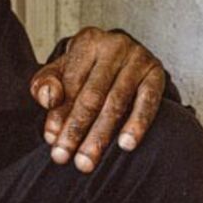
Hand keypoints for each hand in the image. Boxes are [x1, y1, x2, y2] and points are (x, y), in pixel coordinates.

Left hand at [30, 27, 165, 172]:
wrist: (122, 57)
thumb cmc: (86, 70)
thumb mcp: (61, 71)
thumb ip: (45, 84)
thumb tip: (48, 100)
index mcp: (87, 42)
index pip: (70, 82)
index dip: (59, 113)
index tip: (51, 141)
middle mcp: (114, 46)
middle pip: (92, 95)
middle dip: (76, 130)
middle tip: (65, 158)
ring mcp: (138, 59)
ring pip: (117, 102)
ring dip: (101, 135)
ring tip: (87, 160)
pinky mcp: (156, 73)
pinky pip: (147, 102)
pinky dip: (137, 124)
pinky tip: (126, 145)